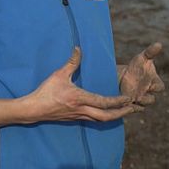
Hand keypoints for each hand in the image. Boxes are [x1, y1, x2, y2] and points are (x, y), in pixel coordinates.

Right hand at [22, 47, 140, 121]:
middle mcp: (82, 110)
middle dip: (122, 113)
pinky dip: (104, 117)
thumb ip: (71, 62)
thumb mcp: (59, 75)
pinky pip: (94, 120)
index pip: (103, 102)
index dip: (118, 101)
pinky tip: (109, 114)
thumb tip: (78, 48)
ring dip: (115, 117)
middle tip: (134, 108)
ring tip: (126, 112)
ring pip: (101, 120)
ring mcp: (79, 116)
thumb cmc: (46, 91)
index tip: (128, 98)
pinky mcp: (75, 118)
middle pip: (106, 116)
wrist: (34, 109)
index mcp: (80, 99)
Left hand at [118, 42, 164, 105]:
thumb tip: (159, 44)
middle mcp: (149, 92)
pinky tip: (124, 103)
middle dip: (146, 99)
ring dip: (137, 104)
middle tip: (138, 96)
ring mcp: (140, 99)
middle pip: (151, 100)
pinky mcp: (132, 104)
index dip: (156, 87)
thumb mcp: (141, 58)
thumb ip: (150, 52)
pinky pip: (133, 109)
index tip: (149, 85)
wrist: (122, 76)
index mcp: (154, 82)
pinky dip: (129, 107)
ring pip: (142, 106)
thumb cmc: (135, 67)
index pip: (160, 87)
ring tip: (129, 100)